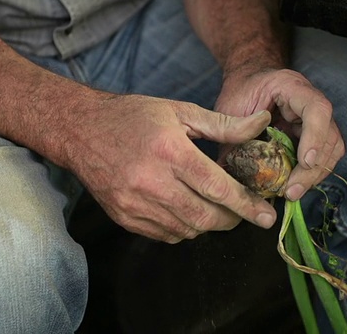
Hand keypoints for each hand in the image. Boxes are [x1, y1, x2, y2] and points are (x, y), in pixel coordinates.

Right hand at [68, 94, 275, 242]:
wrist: (80, 130)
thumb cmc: (134, 116)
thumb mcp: (181, 111)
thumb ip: (224, 124)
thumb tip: (262, 123)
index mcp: (170, 152)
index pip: (218, 188)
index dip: (247, 205)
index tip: (266, 216)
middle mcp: (151, 182)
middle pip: (206, 217)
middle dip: (233, 219)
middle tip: (244, 212)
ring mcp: (135, 204)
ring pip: (188, 230)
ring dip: (209, 224)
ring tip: (217, 208)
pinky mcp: (124, 218)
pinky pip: (166, 235)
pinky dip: (185, 228)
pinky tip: (188, 210)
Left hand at [215, 69, 344, 200]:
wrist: (248, 82)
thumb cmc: (239, 92)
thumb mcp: (229, 109)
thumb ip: (231, 134)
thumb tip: (223, 170)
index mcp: (291, 87)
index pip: (316, 109)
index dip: (315, 136)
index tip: (305, 162)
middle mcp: (310, 101)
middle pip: (329, 135)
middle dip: (312, 168)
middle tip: (291, 191)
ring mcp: (316, 119)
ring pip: (331, 149)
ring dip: (314, 175)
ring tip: (292, 192)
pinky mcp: (314, 134)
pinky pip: (324, 156)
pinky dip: (312, 173)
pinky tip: (294, 185)